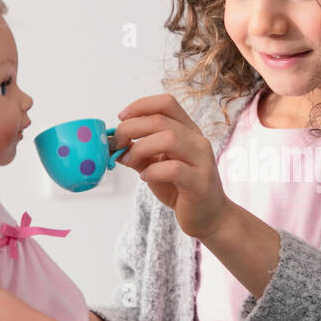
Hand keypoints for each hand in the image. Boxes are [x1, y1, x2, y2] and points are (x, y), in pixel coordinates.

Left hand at [113, 93, 232, 239]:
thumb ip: (138, 153)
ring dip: (140, 148)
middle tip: (117, 144)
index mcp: (188, 131)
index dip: (140, 106)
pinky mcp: (200, 182)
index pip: (166, 103)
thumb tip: (111, 143)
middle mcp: (197, 141)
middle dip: (131, 128)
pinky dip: (153, 171)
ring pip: (168, 139)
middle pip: (160, 120)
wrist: (210, 217)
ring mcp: (202, 160)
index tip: (121, 118)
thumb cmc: (182, 190)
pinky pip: (174, 169)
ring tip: (129, 161)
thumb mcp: (156, 166)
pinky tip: (145, 177)